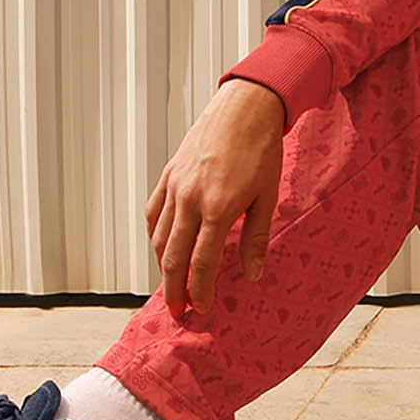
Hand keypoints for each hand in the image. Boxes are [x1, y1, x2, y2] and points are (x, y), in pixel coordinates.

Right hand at [145, 79, 286, 318]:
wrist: (244, 108)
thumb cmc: (261, 150)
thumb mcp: (267, 198)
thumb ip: (255, 238)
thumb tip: (253, 274)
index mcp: (217, 207)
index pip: (202, 261)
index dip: (200, 290)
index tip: (202, 308)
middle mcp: (189, 198)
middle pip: (174, 256)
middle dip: (174, 288)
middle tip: (177, 311)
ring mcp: (175, 185)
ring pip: (159, 236)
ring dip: (162, 266)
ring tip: (170, 286)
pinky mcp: (168, 174)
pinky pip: (153, 212)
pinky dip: (154, 235)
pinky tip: (162, 249)